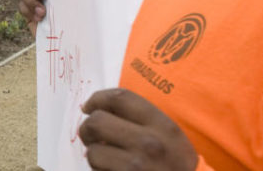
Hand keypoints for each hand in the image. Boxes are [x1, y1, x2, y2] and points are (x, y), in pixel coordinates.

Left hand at [79, 88, 197, 170]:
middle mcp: (150, 143)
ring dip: (95, 156)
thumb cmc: (175, 165)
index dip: (97, 99)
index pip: (120, 98)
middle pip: (97, 121)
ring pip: (93, 151)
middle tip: (92, 137)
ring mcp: (137, 166)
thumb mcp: (170, 137)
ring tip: (107, 160)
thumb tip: (96, 108)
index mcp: (163, 126)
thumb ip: (142, 120)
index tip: (89, 107)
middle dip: (87, 129)